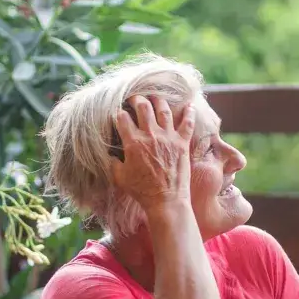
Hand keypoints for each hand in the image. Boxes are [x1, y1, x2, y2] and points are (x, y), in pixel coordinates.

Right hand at [109, 95, 195, 212]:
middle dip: (137, 99)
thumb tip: (108, 154)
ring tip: (155, 98)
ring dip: (158, 100)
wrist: (166, 200)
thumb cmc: (141, 191)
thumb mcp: (119, 177)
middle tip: (135, 99)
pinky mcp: (182, 142)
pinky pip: (187, 122)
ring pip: (163, 109)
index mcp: (133, 142)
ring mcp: (168, 137)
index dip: (119, 113)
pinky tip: (189, 105)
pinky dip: (189, 112)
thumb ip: (112, 162)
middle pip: (143, 106)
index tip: (119, 114)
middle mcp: (150, 135)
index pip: (122, 117)